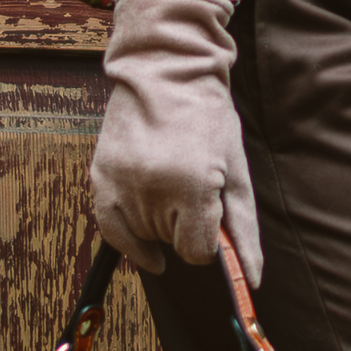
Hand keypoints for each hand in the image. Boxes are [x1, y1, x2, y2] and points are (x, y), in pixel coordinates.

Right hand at [90, 0, 262, 286]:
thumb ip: (243, 229)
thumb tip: (251, 280)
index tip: (211, 220)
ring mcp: (121, 184)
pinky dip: (128, 239)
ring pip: (143, 238)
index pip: (197, 252)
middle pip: (170, 244)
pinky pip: (111, 230)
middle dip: (185, 226)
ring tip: (169, 184)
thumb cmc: (209, 116)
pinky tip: (145, 242)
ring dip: (158, 224)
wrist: (166, 70)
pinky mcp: (99, 178)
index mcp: (193, 186)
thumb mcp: (237, 169)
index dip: (208, 240)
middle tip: (192, 189)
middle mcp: (152, 189)